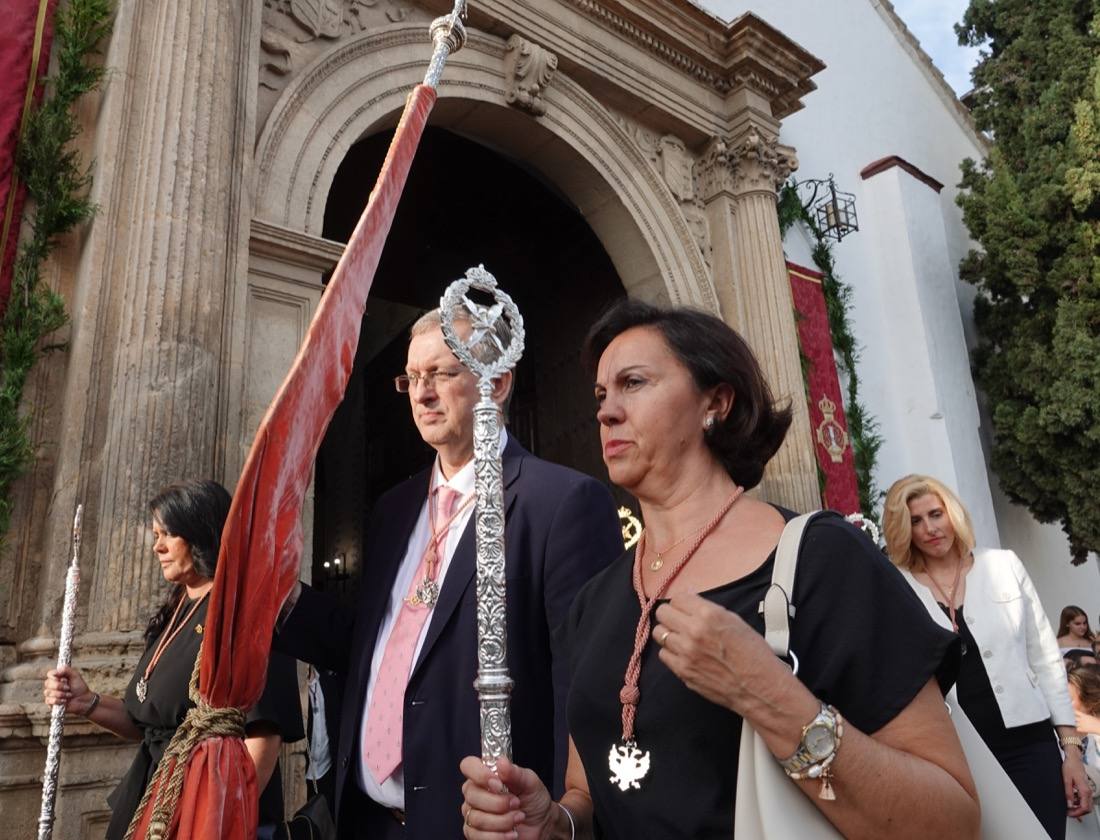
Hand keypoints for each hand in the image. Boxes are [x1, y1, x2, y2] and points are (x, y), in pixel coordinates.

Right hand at [42, 665, 94, 714]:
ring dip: (60, 694)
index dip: (54, 676)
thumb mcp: (75, 675)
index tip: (63, 679)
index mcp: (58, 677)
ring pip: (48, 692)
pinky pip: (48, 700)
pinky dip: (58, 700)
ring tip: (69, 695)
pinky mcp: (50, 703)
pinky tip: (64, 701)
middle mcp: (52, 685)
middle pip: (47, 683)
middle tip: (68, 688)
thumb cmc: (79, 687)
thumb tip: (55, 671)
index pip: (49, 674)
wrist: (83, 700)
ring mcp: (51, 694)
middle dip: (59, 686)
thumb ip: (66, 670)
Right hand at [459, 755, 554, 839]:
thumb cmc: (533, 800)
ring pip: (476, 818)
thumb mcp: (530, 782)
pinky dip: (497, 836)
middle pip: (472, 795)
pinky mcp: (475, 833)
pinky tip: (511, 834)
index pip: (468, 766)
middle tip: (516, 803)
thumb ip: (515, 772)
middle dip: (498, 803)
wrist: (541, 825)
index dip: (480, 774)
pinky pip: (477, 836)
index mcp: (486, 775)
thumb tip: (501, 761)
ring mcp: (473, 813)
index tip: (498, 783)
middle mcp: (476, 792)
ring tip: (518, 818)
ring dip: (502, 821)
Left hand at [653, 593, 809, 721]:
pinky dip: (671, 653)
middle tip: (679, 621)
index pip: (678, 598)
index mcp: (709, 615)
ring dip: (669, 633)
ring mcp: (686, 653)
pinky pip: (663, 654)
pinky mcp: (682, 671)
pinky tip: (684, 655)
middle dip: (670, 615)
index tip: (685, 608)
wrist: (759, 687)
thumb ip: (708, 610)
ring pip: (659, 633)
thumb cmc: (753, 653)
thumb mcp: (734, 621)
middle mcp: (694, 631)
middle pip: (663, 613)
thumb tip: (689, 602)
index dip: (682, 603)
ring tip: (681, 638)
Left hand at [1063, 749, 1092, 817]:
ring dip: (1078, 808)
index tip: (1069, 814)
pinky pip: (1084, 799)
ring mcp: (1087, 790)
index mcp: (1084, 790)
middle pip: (1087, 808)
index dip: (1077, 813)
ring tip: (1068, 808)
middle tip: (1068, 813)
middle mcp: (1088, 791)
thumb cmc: (1070, 767)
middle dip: (1078, 812)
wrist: (1074, 759)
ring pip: (1086, 804)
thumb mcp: (1066, 780)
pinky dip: (1078, 803)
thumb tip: (1069, 804)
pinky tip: (1071, 802)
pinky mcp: (1085, 788)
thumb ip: (1068, 793)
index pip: (1085, 808)